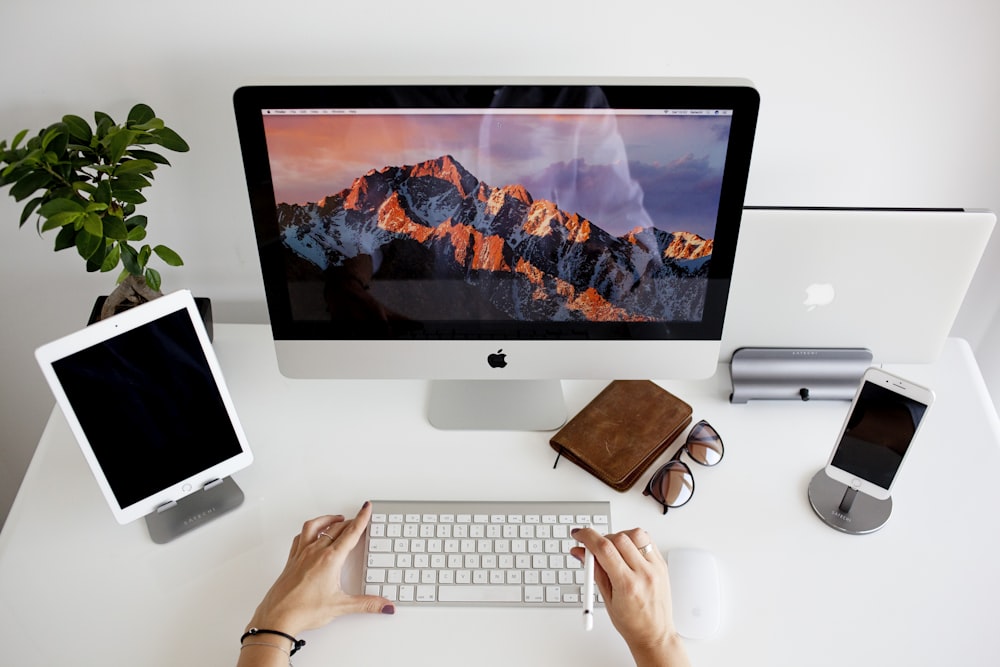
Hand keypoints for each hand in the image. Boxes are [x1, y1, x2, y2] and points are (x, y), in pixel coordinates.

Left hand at [246, 502, 393, 637]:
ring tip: (336, 518)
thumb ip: (366, 604)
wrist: (277, 617)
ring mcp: (301, 554)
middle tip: (359, 517)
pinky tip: (311, 533)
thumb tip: (384, 605)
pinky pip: (300, 537)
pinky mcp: (292, 560)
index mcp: (330, 559)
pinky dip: (309, 530)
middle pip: (336, 528)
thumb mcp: (341, 606)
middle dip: (350, 521)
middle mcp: (315, 552)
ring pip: (316, 527)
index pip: (351, 533)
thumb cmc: (303, 610)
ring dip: (328, 519)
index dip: (361, 518)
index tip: (366, 508)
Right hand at [572, 527, 688, 666]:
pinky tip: (627, 552)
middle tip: (595, 549)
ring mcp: (656, 567)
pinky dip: (634, 540)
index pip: (604, 549)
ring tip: (614, 552)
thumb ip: (594, 571)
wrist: (655, 634)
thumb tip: (580, 552)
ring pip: (635, 534)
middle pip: (618, 538)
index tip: (579, 534)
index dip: (587, 537)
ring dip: (619, 537)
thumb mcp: (606, 599)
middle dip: (602, 539)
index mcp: (627, 585)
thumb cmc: (632, 623)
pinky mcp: (662, 564)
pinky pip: (647, 540)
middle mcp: (644, 573)